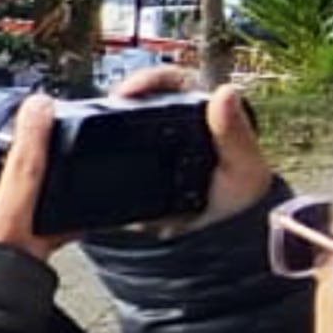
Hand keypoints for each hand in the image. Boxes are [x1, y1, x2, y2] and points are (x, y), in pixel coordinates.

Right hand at [103, 69, 280, 232]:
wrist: (216, 252)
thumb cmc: (240, 207)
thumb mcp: (243, 168)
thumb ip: (235, 132)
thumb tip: (225, 91)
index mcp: (201, 118)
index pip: (172, 84)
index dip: (151, 80)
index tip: (133, 90)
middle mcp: (171, 130)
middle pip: (138, 100)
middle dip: (120, 97)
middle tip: (112, 105)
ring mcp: (146, 154)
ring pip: (118, 126)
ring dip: (104, 122)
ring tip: (94, 128)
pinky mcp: (127, 177)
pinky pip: (107, 157)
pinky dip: (95, 153)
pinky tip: (90, 155)